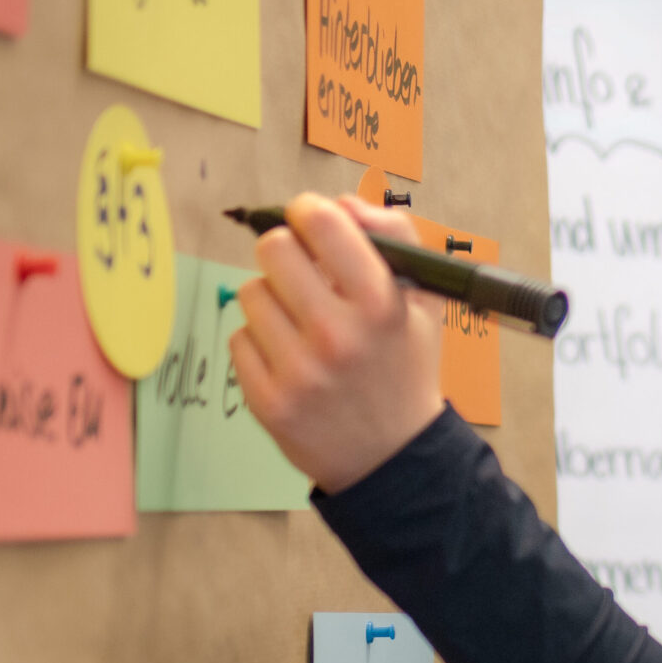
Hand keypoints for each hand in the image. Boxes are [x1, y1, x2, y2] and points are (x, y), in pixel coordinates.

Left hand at [228, 192, 444, 492]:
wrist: (395, 457)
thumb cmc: (404, 368)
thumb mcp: (422, 302)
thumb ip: (395, 238)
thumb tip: (341, 205)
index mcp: (380, 305)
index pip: (320, 221)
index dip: (310, 212)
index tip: (312, 224)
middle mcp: (338, 336)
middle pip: (273, 249)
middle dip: (287, 256)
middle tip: (304, 277)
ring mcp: (299, 371)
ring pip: (250, 293)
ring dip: (272, 301)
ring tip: (301, 326)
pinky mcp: (268, 400)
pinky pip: (239, 338)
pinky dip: (260, 342)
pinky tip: (290, 359)